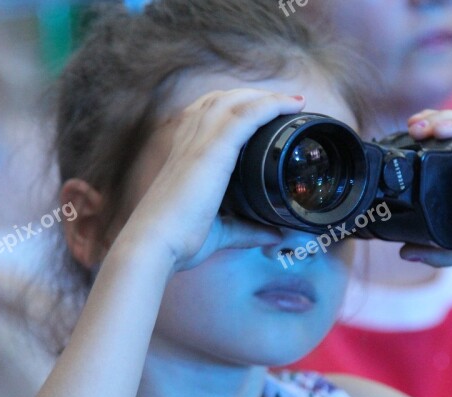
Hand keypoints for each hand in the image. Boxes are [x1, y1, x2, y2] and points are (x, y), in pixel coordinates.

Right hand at [116, 89, 305, 271]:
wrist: (158, 244)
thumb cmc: (180, 239)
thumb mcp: (220, 231)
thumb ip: (247, 229)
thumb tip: (274, 235)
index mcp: (184, 152)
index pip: (207, 113)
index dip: (234, 105)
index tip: (264, 108)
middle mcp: (188, 139)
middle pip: (222, 100)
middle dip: (254, 96)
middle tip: (287, 102)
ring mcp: (199, 141)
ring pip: (235, 101)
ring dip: (266, 97)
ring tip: (293, 100)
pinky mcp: (212, 150)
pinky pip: (246, 115)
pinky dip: (271, 105)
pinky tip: (292, 104)